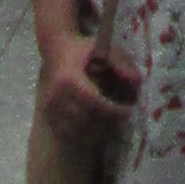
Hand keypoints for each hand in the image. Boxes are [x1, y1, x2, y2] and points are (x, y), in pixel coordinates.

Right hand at [33, 23, 133, 149]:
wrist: (56, 50)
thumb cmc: (83, 50)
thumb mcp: (105, 48)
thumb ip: (121, 62)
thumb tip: (135, 80)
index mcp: (69, 79)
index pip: (94, 104)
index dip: (113, 112)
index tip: (128, 112)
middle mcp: (56, 97)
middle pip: (87, 121)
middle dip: (108, 123)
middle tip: (123, 118)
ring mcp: (50, 109)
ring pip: (77, 132)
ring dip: (98, 131)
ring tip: (112, 122)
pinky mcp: (48, 116)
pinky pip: (68, 134)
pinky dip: (84, 135)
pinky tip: (96, 126)